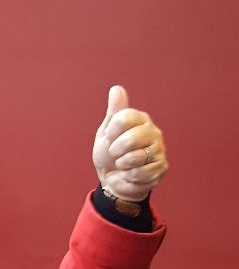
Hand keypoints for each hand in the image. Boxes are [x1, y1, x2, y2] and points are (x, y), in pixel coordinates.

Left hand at [92, 85, 167, 200]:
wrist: (113, 180)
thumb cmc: (109, 155)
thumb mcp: (106, 132)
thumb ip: (114, 112)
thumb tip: (116, 89)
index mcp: (139, 120)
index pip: (124, 118)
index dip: (111, 132)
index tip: (109, 138)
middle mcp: (153, 131)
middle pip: (131, 138)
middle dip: (116, 150)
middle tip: (116, 154)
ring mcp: (159, 149)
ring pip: (136, 157)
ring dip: (122, 164)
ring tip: (124, 164)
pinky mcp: (161, 167)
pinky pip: (140, 172)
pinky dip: (130, 176)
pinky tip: (131, 174)